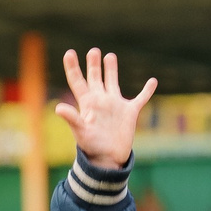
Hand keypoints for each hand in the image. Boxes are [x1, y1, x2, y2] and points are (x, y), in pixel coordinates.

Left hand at [54, 47, 155, 168]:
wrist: (108, 160)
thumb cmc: (92, 148)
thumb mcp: (81, 132)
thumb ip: (72, 119)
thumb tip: (57, 108)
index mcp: (87, 103)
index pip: (78, 81)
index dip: (73, 67)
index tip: (69, 53)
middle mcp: (100, 101)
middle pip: (95, 78)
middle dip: (93, 64)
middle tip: (93, 50)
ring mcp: (115, 105)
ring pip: (113, 82)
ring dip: (111, 70)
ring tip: (109, 56)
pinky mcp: (130, 112)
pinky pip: (141, 98)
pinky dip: (147, 90)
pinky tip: (153, 81)